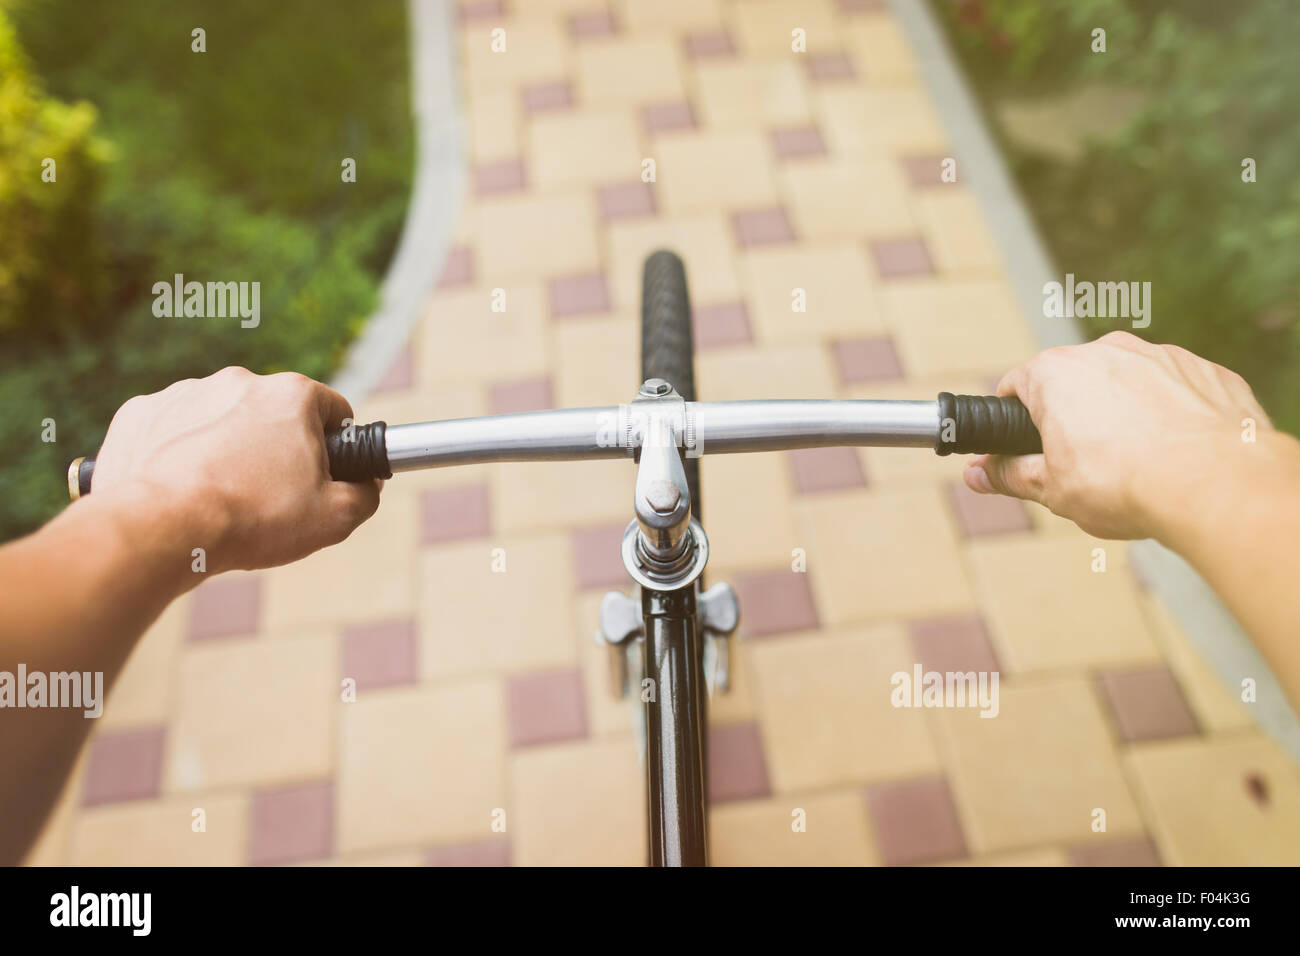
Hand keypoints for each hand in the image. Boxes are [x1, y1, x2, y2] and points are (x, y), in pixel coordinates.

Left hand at [88, 367, 380, 575]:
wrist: (161, 529)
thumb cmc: (252, 520)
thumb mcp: (335, 517)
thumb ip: (365, 492)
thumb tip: (366, 482)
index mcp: (292, 395)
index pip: (333, 412)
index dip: (335, 448)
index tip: (320, 478)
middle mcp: (239, 381)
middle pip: (274, 415)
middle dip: (276, 449)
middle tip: (269, 496)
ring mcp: (185, 393)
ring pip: (221, 421)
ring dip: (227, 450)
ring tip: (220, 498)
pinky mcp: (142, 413)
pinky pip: (172, 431)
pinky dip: (179, 455)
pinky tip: (181, 491)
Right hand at [964, 331, 1271, 540]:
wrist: (1216, 484)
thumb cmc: (1128, 484)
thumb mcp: (1051, 489)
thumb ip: (1010, 474)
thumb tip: (979, 473)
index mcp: (1055, 374)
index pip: (1015, 388)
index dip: (1015, 422)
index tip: (1024, 448)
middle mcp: (1104, 352)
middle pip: (1073, 383)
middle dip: (1073, 418)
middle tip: (1083, 466)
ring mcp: (1159, 356)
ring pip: (1127, 384)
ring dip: (1124, 414)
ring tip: (1136, 464)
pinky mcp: (1203, 371)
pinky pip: (1175, 391)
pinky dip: (1170, 417)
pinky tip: (1175, 454)